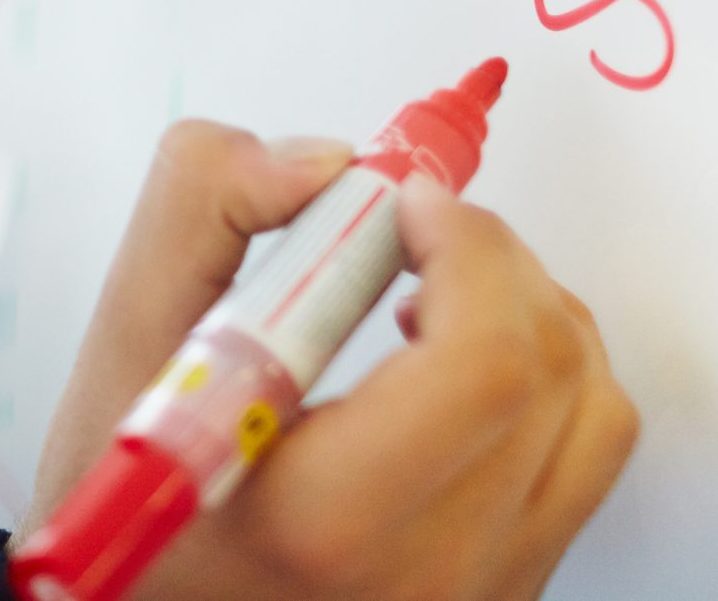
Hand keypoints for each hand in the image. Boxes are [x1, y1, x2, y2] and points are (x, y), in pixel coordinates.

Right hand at [22, 121, 638, 600]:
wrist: (152, 599)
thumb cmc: (138, 492)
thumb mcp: (123, 342)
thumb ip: (202, 212)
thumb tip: (323, 161)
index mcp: (328, 519)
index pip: (486, 368)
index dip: (470, 250)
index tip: (407, 202)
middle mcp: (428, 574)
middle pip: (554, 376)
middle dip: (496, 259)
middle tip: (417, 227)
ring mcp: (482, 592)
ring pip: (594, 414)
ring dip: (531, 312)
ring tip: (437, 295)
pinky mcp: (510, 588)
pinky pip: (584, 459)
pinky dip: (546, 377)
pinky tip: (453, 363)